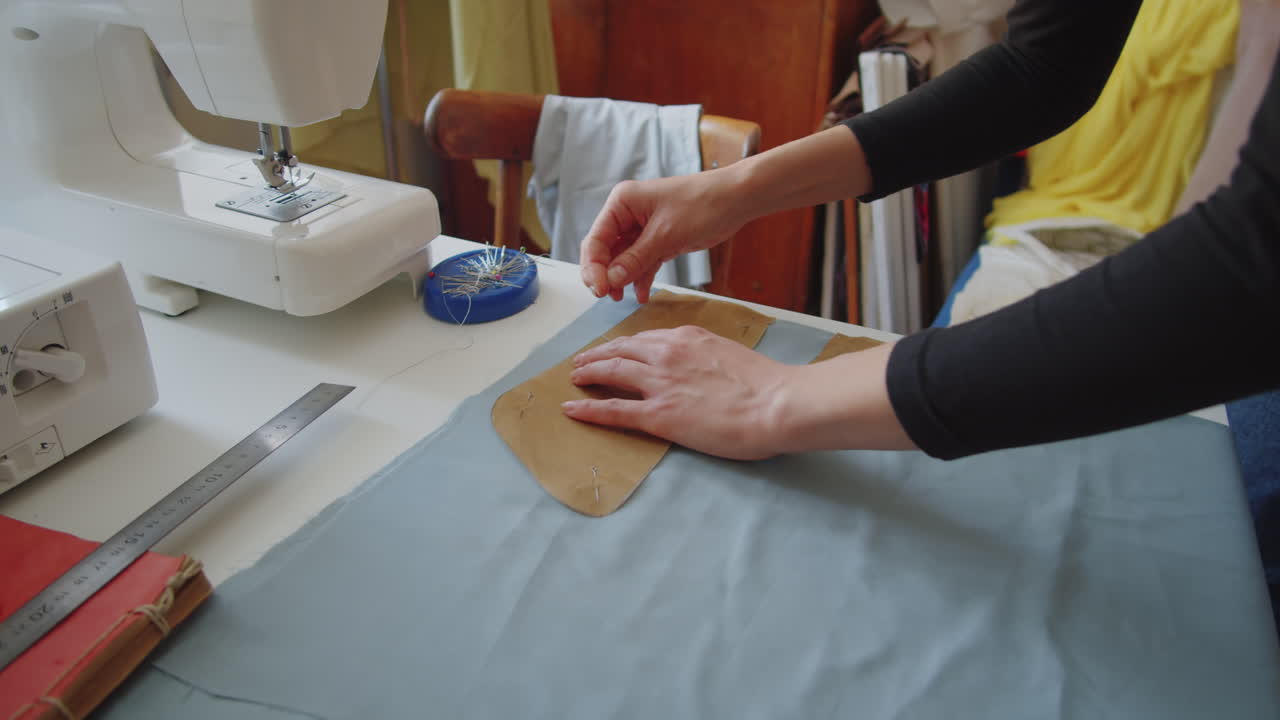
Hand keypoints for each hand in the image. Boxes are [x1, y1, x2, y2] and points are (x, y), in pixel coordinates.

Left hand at [561, 328, 916, 458]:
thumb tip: (695, 364)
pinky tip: (571, 408)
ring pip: (611, 372)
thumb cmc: (765, 384)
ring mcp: (660, 384)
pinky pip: (613, 409)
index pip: (644, 338)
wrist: (776, 403)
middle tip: (581, 362)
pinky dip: (588, 408)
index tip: (612, 349)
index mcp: (687, 337)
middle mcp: (667, 354)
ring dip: (587, 373)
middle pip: (620, 350)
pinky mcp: (659, 414)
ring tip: (574, 378)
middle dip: (597, 355)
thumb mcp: (728, 353)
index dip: (622, 345)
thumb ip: (704, 355)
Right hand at [579, 171, 746, 302]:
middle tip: (607, 296)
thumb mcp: (665, 236)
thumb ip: (635, 259)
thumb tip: (610, 280)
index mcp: (622, 203)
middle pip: (605, 251)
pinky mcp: (658, 240)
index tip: (600, 290)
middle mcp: (628, 214)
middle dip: (605, 275)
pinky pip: (641, 263)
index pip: (596, 239)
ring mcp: (642, 228)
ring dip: (621, 279)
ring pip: (622, 259)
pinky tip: (641, 295)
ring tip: (621, 298)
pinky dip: (640, 278)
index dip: (593, 267)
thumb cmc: (702, 205)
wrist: (736, 200)